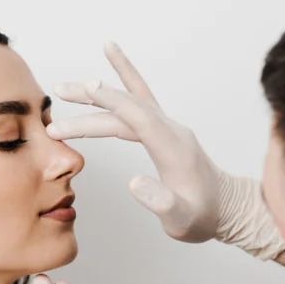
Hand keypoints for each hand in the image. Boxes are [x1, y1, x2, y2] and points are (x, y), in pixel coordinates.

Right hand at [49, 43, 284, 260]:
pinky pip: (141, 100)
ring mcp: (168, 127)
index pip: (140, 117)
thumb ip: (160, 202)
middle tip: (58, 98)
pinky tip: (108, 63)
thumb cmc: (203, 217)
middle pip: (128, 108)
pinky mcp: (164, 130)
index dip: (114, 101)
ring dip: (98, 95)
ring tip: (64, 89)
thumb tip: (133, 183)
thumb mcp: (181, 220)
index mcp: (174, 149)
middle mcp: (171, 131)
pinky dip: (123, 81)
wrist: (227, 209)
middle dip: (92, 103)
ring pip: (130, 102)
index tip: (87, 87)